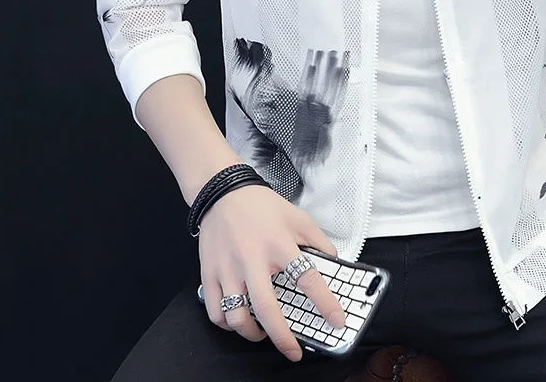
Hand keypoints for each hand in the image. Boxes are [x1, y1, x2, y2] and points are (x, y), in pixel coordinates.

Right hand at [197, 184, 345, 361]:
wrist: (223, 193)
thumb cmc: (261, 206)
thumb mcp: (298, 217)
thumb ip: (318, 240)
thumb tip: (334, 261)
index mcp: (279, 245)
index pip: (307, 278)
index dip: (325, 303)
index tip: (337, 321)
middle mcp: (253, 260)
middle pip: (267, 309)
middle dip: (282, 338)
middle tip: (294, 352)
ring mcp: (228, 269)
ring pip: (237, 317)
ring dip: (252, 333)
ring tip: (263, 333)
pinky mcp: (209, 274)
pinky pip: (215, 311)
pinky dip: (227, 324)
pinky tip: (239, 320)